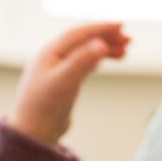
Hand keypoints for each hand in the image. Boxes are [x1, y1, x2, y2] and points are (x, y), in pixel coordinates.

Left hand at [8, 22, 128, 143]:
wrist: (33, 134)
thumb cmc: (43, 107)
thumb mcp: (64, 82)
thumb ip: (82, 62)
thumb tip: (101, 43)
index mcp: (50, 52)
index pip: (79, 34)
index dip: (101, 28)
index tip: (122, 26)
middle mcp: (52, 58)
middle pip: (83, 41)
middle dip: (106, 38)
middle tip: (129, 40)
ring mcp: (56, 70)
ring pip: (84, 52)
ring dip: (103, 49)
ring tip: (124, 53)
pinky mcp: (61, 83)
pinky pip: (81, 64)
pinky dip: (95, 60)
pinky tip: (104, 61)